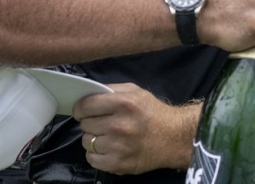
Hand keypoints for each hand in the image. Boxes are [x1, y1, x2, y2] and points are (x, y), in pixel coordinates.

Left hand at [74, 84, 198, 173]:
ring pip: (87, 142)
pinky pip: (92, 159)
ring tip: (107, 136)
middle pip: (85, 125)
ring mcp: (118, 147)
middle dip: (90, 123)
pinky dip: (96, 155)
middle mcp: (119, 125)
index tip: (81, 112)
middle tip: (102, 123)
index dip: (80, 108)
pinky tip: (108, 149)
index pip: (86, 106)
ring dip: (94, 139)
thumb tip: (88, 94)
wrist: (174, 138)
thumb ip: (112, 90)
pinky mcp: (118, 164)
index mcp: (123, 104)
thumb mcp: (136, 92)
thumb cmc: (154, 113)